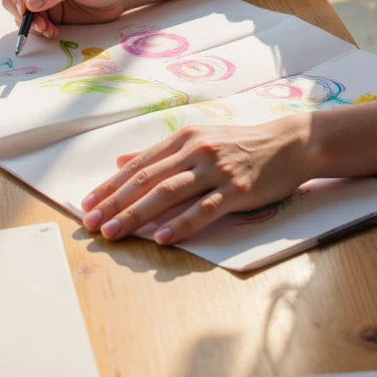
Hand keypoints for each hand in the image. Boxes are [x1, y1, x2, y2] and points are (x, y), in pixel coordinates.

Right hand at [0, 0, 128, 37]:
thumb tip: (30, 4)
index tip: (24, 7)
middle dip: (20, 12)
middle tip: (38, 24)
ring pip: (21, 14)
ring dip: (30, 25)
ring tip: (48, 30)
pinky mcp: (50, 14)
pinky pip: (34, 24)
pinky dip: (39, 31)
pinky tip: (53, 32)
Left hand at [80, 115, 315, 245]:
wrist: (289, 143)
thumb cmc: (241, 144)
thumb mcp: (198, 140)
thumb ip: (160, 153)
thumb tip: (121, 161)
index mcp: (183, 138)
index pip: (139, 166)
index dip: (110, 186)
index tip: (87, 205)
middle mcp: (196, 150)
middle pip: (148, 180)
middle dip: (115, 204)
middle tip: (92, 224)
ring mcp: (216, 170)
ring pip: (169, 194)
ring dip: (137, 215)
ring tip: (115, 233)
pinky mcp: (236, 189)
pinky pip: (203, 209)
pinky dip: (180, 224)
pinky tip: (161, 238)